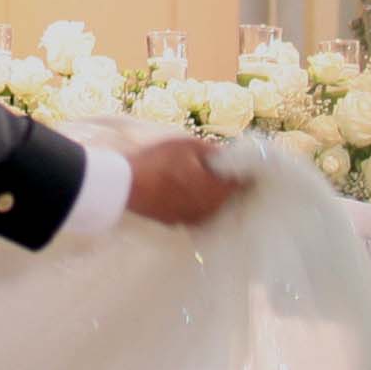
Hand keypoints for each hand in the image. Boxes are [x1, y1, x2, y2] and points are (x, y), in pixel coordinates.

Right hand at [125, 136, 246, 226]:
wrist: (124, 186)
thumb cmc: (157, 162)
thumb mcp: (187, 146)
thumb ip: (212, 151)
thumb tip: (227, 155)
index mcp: (215, 192)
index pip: (241, 185)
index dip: (245, 175)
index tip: (246, 167)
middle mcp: (207, 210)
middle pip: (227, 199)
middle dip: (229, 186)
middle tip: (228, 172)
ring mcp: (190, 220)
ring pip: (211, 209)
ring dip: (213, 197)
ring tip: (207, 181)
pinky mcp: (175, 223)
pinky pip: (194, 214)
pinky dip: (196, 204)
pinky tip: (188, 192)